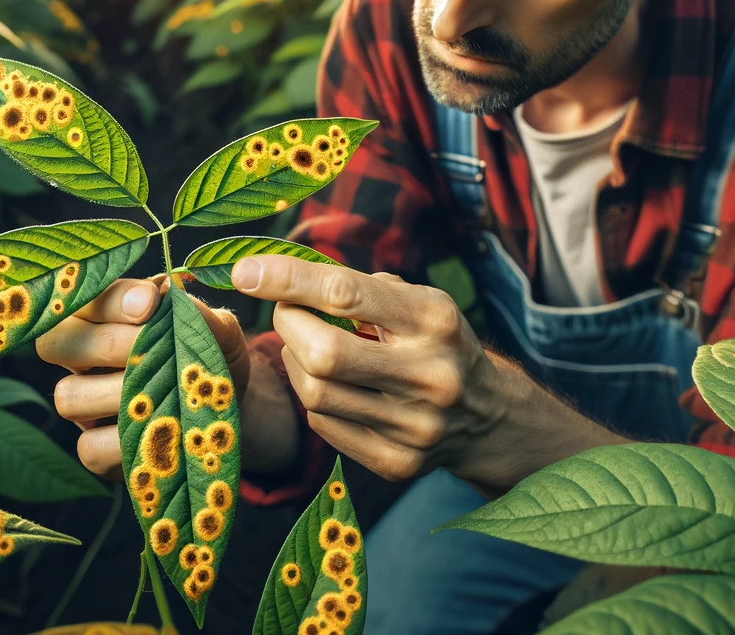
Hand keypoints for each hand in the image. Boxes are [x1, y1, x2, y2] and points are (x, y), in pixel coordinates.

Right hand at [36, 275, 249, 479]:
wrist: (234, 407)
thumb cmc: (212, 356)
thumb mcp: (216, 328)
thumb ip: (193, 312)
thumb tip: (166, 299)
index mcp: (103, 317)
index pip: (84, 297)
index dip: (112, 300)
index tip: (150, 303)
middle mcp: (82, 358)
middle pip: (54, 342)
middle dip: (108, 343)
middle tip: (152, 347)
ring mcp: (84, 407)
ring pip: (68, 396)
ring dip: (119, 392)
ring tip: (164, 391)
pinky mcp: (96, 450)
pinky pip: (89, 447)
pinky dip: (127, 440)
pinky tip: (161, 430)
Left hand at [230, 255, 506, 484]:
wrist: (488, 415)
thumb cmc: (435, 340)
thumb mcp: (414, 299)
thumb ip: (355, 287)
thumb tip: (277, 279)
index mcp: (434, 319)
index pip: (346, 293)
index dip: (288, 280)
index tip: (246, 271)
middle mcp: (430, 374)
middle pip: (323, 353)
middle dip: (289, 325)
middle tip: (289, 311)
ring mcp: (415, 426)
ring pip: (316, 393)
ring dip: (296, 361)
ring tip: (312, 346)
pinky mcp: (399, 463)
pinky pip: (324, 426)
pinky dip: (313, 396)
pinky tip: (331, 383)